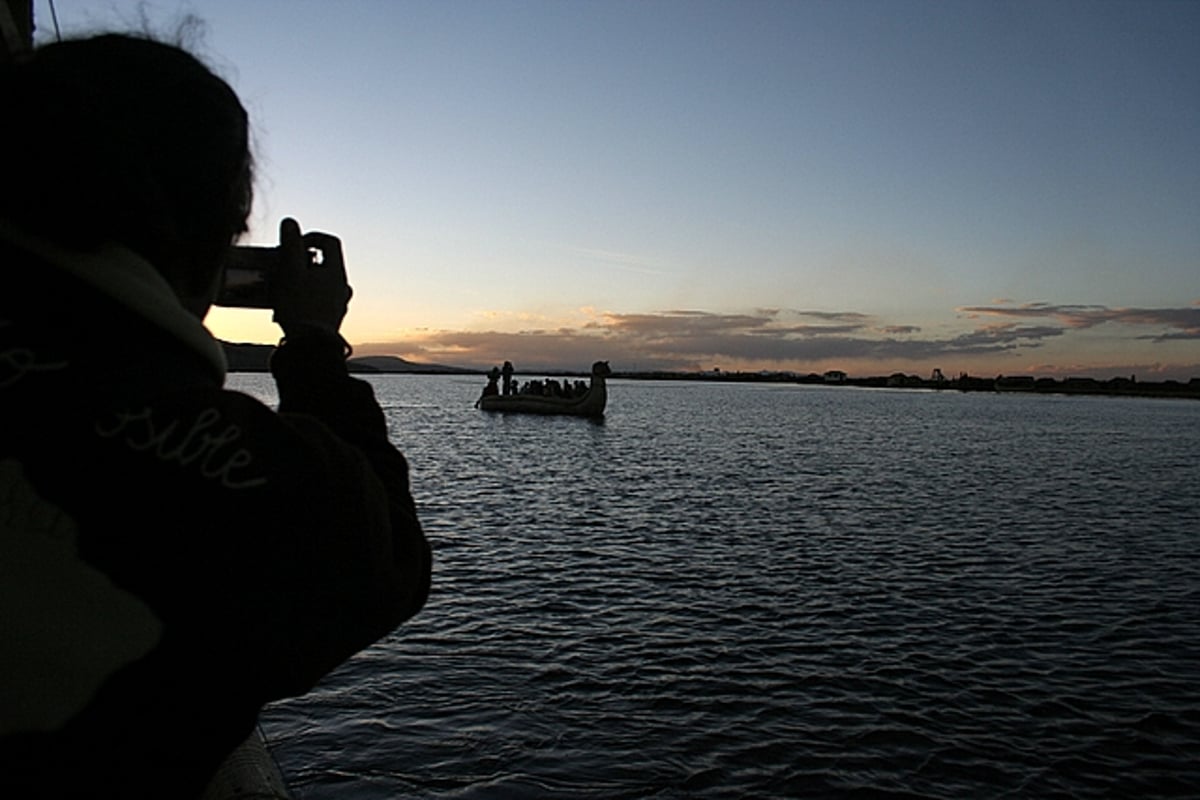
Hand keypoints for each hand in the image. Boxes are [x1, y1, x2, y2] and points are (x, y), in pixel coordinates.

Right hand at [271, 217, 352, 336]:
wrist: (311, 347)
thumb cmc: (300, 307)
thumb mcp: (291, 270)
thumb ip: (291, 245)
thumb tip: (291, 222)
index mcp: (336, 272)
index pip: (331, 242)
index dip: (312, 236)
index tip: (294, 244)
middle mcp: (342, 287)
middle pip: (324, 264)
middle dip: (301, 261)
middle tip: (283, 266)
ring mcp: (338, 305)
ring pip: (320, 284)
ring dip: (301, 281)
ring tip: (281, 289)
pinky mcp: (330, 321)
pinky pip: (317, 302)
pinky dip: (304, 298)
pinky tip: (286, 308)